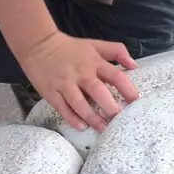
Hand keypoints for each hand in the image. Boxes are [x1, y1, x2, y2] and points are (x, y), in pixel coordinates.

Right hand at [19, 31, 139, 131]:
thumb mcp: (95, 45)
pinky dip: (72, 119)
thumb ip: (117, 51)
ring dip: (93, 118)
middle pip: (99, 92)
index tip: (136, 102)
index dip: (128, 90)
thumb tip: (135, 66)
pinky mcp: (51, 92)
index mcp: (94, 62)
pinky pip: (63, 108)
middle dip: (110, 108)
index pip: (116, 76)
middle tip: (119, 120)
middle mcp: (81, 73)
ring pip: (80, 104)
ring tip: (104, 129)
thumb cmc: (70, 48)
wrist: (38, 45)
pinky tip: (82, 126)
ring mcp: (65, 84)